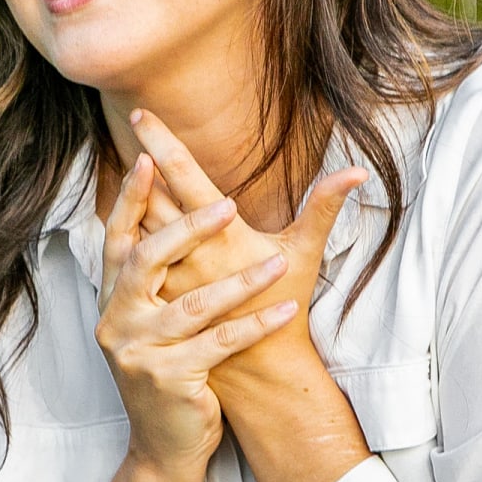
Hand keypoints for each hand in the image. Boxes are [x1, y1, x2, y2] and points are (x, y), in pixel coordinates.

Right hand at [95, 153, 300, 481]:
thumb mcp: (162, 317)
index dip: (131, 196)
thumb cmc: (171, 367)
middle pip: (148, 259)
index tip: (145, 154)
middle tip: (229, 205)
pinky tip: (286, 311)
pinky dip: (256, 325)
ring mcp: (139, 351)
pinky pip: (220, 344)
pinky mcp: (168, 379)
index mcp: (115, 297)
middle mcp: (119, 320)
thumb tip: (188, 208)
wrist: (165, 445)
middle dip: (188, 227)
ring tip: (278, 265)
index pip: (118, 237)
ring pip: (195, 305)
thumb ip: (167, 269)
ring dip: (242, 283)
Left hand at [127, 110, 367, 384]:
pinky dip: (127, 236)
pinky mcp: (156, 300)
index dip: (160, 140)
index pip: (182, 175)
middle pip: (150, 195)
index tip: (139, 112)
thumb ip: (325, 206)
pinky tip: (124, 216)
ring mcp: (167, 278)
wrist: (259, 368)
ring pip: (135, 227)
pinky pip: (130, 261)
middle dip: (139, 162)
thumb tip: (356, 172)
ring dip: (130, 198)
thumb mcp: (304, 252)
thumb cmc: (285, 302)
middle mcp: (187, 253)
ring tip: (128, 168)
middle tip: (129, 125)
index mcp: (221, 234)